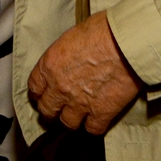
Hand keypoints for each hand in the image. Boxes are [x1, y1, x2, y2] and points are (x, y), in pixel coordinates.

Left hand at [27, 11, 144, 133]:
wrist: (125, 43)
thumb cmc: (101, 31)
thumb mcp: (71, 37)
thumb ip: (64, 56)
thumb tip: (69, 60)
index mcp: (49, 66)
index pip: (34, 87)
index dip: (39, 92)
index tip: (43, 94)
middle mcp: (60, 87)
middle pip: (47, 109)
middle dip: (52, 109)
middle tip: (59, 108)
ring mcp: (79, 102)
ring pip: (68, 123)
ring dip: (73, 119)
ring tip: (78, 114)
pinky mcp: (101, 112)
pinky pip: (93, 129)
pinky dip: (95, 126)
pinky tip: (98, 119)